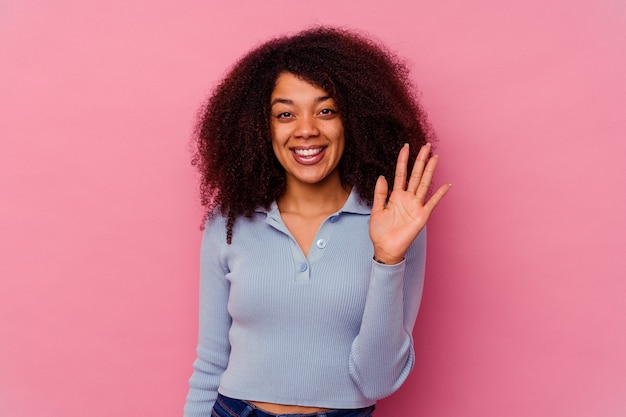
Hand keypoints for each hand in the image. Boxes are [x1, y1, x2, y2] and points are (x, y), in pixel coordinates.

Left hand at [369, 143, 450, 263]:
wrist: (385, 249)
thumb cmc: (380, 232)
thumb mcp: (376, 211)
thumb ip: (380, 194)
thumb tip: (382, 176)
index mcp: (396, 196)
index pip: (401, 173)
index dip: (403, 160)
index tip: (406, 146)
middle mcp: (407, 198)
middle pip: (416, 175)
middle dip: (420, 160)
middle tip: (425, 145)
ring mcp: (416, 206)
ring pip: (424, 184)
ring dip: (429, 170)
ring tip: (435, 157)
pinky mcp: (422, 216)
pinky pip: (432, 202)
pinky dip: (440, 194)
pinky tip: (447, 184)